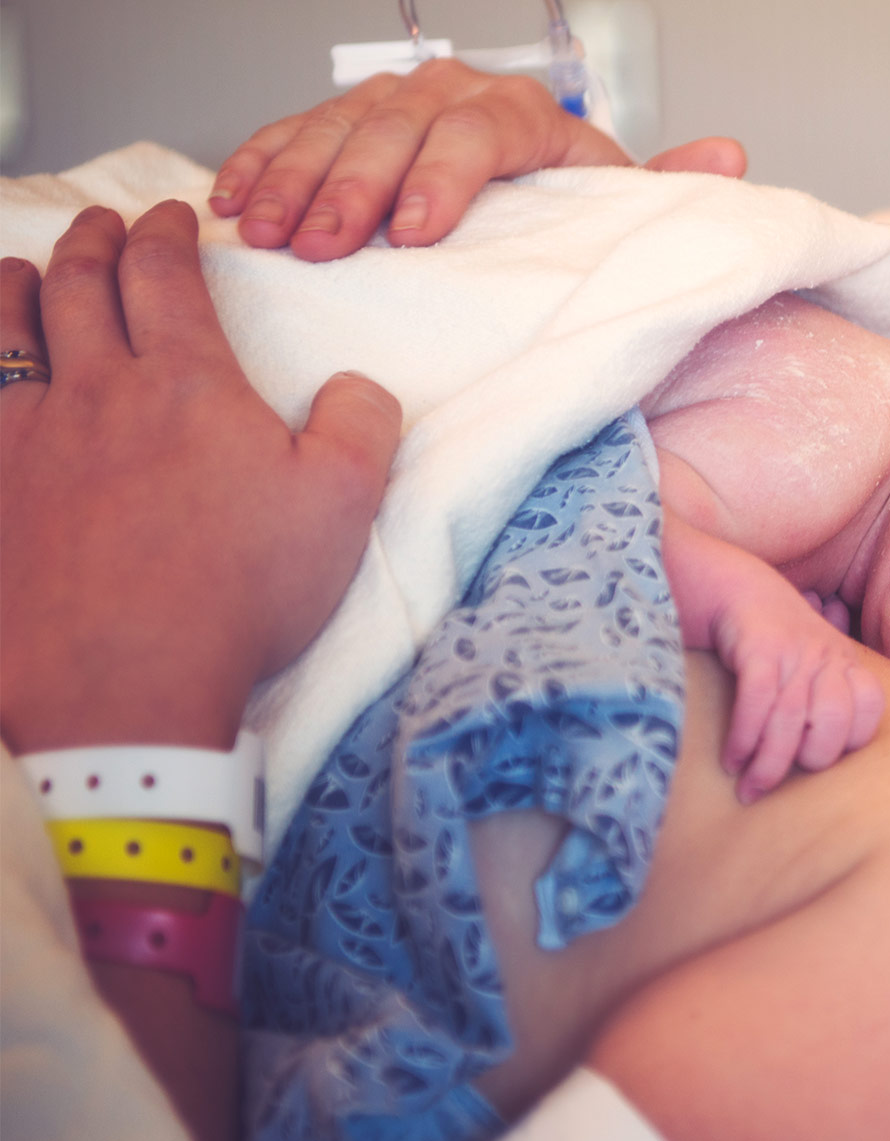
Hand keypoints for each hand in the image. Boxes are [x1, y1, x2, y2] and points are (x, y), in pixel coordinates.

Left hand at [0, 202, 401, 752]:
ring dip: (15, 286)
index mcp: (189, 384)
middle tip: (104, 224)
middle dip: (94, 242)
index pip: (167, 276)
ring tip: (19, 268)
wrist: (124, 681)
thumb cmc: (241, 594)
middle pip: (80, 287)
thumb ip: (359, 425)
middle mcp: (100, 392)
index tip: (175, 214)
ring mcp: (31, 439)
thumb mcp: (342, 506)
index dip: (169, 233)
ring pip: (9, 331)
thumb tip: (356, 381)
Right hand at [211, 60, 747, 262]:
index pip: (480, 134)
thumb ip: (664, 187)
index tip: (417, 234)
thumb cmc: (566, 209)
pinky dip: (259, 163)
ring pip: (336, 129)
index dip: (445, 179)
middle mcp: (453, 96)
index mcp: (523, 116)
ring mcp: (392, 105)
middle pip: (398, 131)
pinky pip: (291, 132)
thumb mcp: (617, 205)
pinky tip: (230, 202)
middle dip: (356, 188)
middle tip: (327, 245)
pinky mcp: (342, 124)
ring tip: (269, 234)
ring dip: (296, 180)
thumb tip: (728, 158)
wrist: (525, 194)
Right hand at [664, 522, 881, 801]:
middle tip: (778, 777)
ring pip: (792, 719)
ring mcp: (795, 647)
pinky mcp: (760, 644)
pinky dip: (744, 737)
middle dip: (807, 760)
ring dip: (767, 764)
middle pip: (834, 722)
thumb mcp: (804, 661)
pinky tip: (731, 759)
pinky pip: (759, 701)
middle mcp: (826, 653)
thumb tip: (813, 757)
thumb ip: (817, 697)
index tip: (813, 758)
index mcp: (844, 660)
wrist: (723, 580)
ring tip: (748, 788)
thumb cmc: (763, 635)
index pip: (870, 711)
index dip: (845, 742)